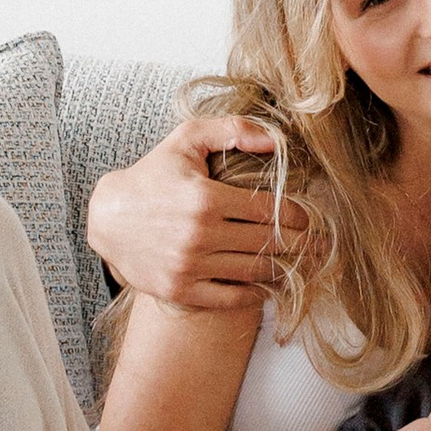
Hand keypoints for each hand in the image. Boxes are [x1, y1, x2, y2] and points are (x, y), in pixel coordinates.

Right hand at [84, 114, 309, 312]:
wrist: (108, 218)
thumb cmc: (152, 175)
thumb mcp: (186, 140)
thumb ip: (232, 131)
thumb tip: (277, 141)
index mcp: (205, 198)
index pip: (270, 209)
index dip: (299, 215)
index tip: (312, 218)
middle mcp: (199, 235)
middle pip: (269, 242)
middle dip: (303, 244)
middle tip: (323, 245)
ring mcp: (189, 267)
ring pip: (256, 272)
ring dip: (286, 268)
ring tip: (304, 264)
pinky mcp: (180, 291)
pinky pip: (231, 299)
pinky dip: (256, 293)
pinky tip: (270, 284)